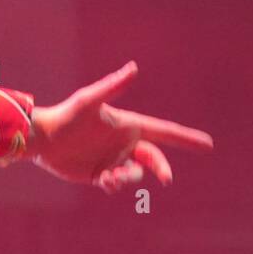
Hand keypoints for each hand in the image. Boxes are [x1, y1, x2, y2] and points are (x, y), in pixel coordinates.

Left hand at [26, 61, 213, 192]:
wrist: (43, 139)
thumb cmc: (66, 117)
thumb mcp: (90, 101)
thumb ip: (112, 86)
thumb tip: (133, 67)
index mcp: (128, 125)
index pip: (164, 132)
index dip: (186, 138)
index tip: (209, 144)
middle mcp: (123, 143)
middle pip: (154, 158)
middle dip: (161, 168)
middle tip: (165, 179)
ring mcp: (113, 159)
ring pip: (135, 174)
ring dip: (129, 178)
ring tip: (112, 178)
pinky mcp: (100, 175)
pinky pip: (117, 185)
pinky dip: (115, 186)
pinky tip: (105, 181)